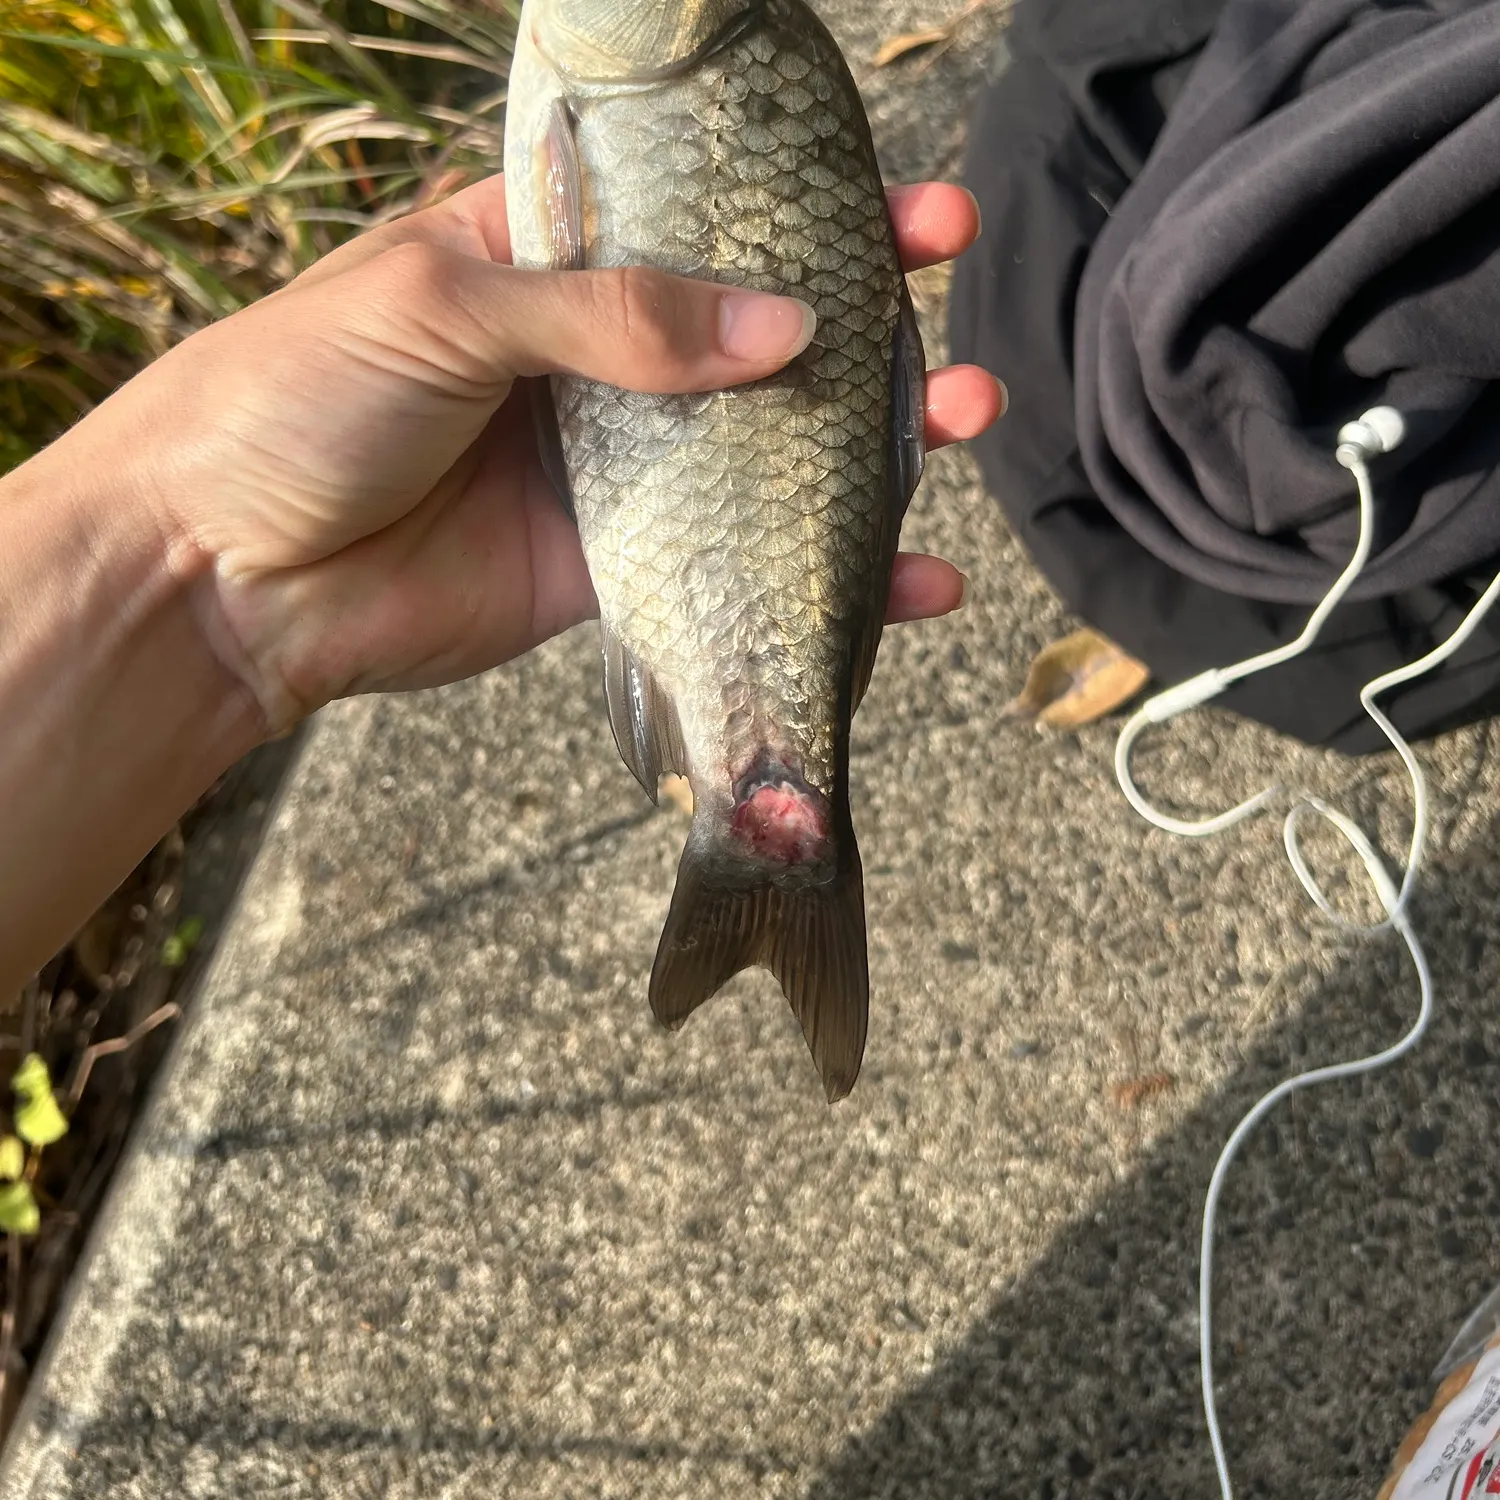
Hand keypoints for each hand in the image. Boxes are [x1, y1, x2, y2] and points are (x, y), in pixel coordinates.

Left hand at [75, 175, 1003, 734]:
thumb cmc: (301, 398)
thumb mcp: (445, 308)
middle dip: (875, 334)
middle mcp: (600, 356)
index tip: (919, 218)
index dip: (815, 213)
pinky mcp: (616, 563)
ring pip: (769, 451)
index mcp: (552, 256)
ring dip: (874, 452)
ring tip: (962, 432)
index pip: (709, 218)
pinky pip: (737, 562)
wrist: (228, 572)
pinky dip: (823, 576)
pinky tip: (913, 582)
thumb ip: (613, 318)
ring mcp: (616, 463)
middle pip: (766, 337)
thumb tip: (785, 329)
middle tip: (959, 341)